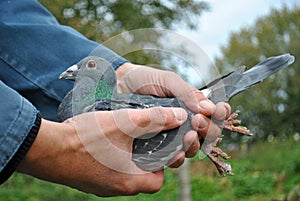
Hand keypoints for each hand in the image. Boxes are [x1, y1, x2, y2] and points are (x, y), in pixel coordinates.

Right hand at [17, 106, 187, 196]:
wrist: (47, 149)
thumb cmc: (86, 138)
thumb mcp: (126, 123)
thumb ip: (155, 119)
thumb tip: (179, 116)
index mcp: (129, 181)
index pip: (158, 180)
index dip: (162, 163)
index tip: (157, 146)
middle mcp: (116, 189)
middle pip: (141, 177)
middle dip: (145, 158)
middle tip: (140, 138)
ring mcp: (100, 186)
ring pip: (124, 174)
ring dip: (127, 157)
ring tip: (122, 137)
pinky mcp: (88, 180)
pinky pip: (107, 172)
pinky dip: (112, 159)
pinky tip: (105, 143)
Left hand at [116, 63, 230, 165]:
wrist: (119, 86)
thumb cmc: (145, 80)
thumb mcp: (168, 81)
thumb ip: (187, 92)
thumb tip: (207, 107)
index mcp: (192, 105)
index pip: (215, 114)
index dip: (222, 114)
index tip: (219, 110)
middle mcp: (186, 122)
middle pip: (208, 134)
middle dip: (209, 129)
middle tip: (197, 120)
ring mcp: (173, 135)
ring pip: (194, 148)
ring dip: (196, 144)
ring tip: (189, 135)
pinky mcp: (159, 146)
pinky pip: (173, 157)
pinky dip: (178, 156)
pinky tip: (176, 152)